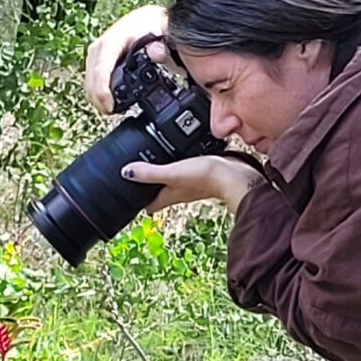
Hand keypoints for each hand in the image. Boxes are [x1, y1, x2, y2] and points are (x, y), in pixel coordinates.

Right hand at [84, 4, 170, 113]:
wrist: (146, 21)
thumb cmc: (151, 28)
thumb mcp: (160, 34)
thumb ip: (159, 46)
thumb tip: (157, 53)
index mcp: (113, 40)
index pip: (101, 69)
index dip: (103, 90)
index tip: (110, 106)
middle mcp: (99, 47)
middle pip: (91, 79)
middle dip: (99, 100)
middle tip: (113, 112)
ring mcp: (95, 55)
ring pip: (89, 83)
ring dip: (97, 99)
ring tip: (112, 110)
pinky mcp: (94, 62)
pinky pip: (91, 82)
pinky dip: (97, 94)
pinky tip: (108, 102)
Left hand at [120, 154, 260, 216]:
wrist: (235, 175)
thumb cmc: (206, 177)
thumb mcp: (173, 173)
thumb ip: (150, 173)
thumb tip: (126, 172)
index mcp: (169, 195)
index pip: (149, 205)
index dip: (136, 201)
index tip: (126, 195)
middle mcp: (179, 192)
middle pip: (159, 194)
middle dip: (148, 188)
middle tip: (136, 178)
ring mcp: (191, 184)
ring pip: (172, 183)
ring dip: (162, 177)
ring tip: (152, 165)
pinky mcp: (202, 174)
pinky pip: (185, 171)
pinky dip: (178, 166)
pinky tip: (178, 155)